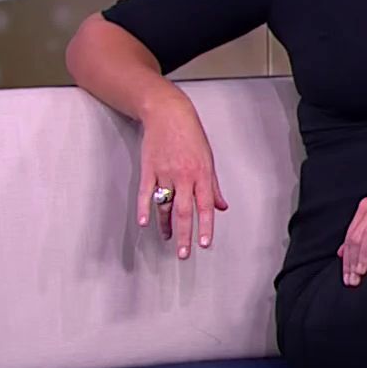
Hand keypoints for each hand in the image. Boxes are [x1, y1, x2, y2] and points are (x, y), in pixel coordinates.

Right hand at [137, 93, 228, 258]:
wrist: (168, 113)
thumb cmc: (191, 135)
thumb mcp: (209, 159)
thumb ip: (214, 187)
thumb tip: (222, 207)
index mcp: (202, 174)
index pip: (205, 206)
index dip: (205, 226)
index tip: (205, 244)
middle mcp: (184, 176)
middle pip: (184, 211)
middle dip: (185, 234)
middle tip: (184, 253)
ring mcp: (165, 173)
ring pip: (164, 205)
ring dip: (166, 226)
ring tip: (168, 240)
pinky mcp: (149, 169)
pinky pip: (145, 193)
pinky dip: (144, 209)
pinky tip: (145, 223)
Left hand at [339, 185, 366, 286]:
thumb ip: (360, 233)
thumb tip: (342, 252)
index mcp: (364, 209)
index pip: (349, 237)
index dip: (347, 259)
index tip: (346, 277)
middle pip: (355, 238)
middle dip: (352, 261)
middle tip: (352, 280)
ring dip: (363, 255)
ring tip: (361, 272)